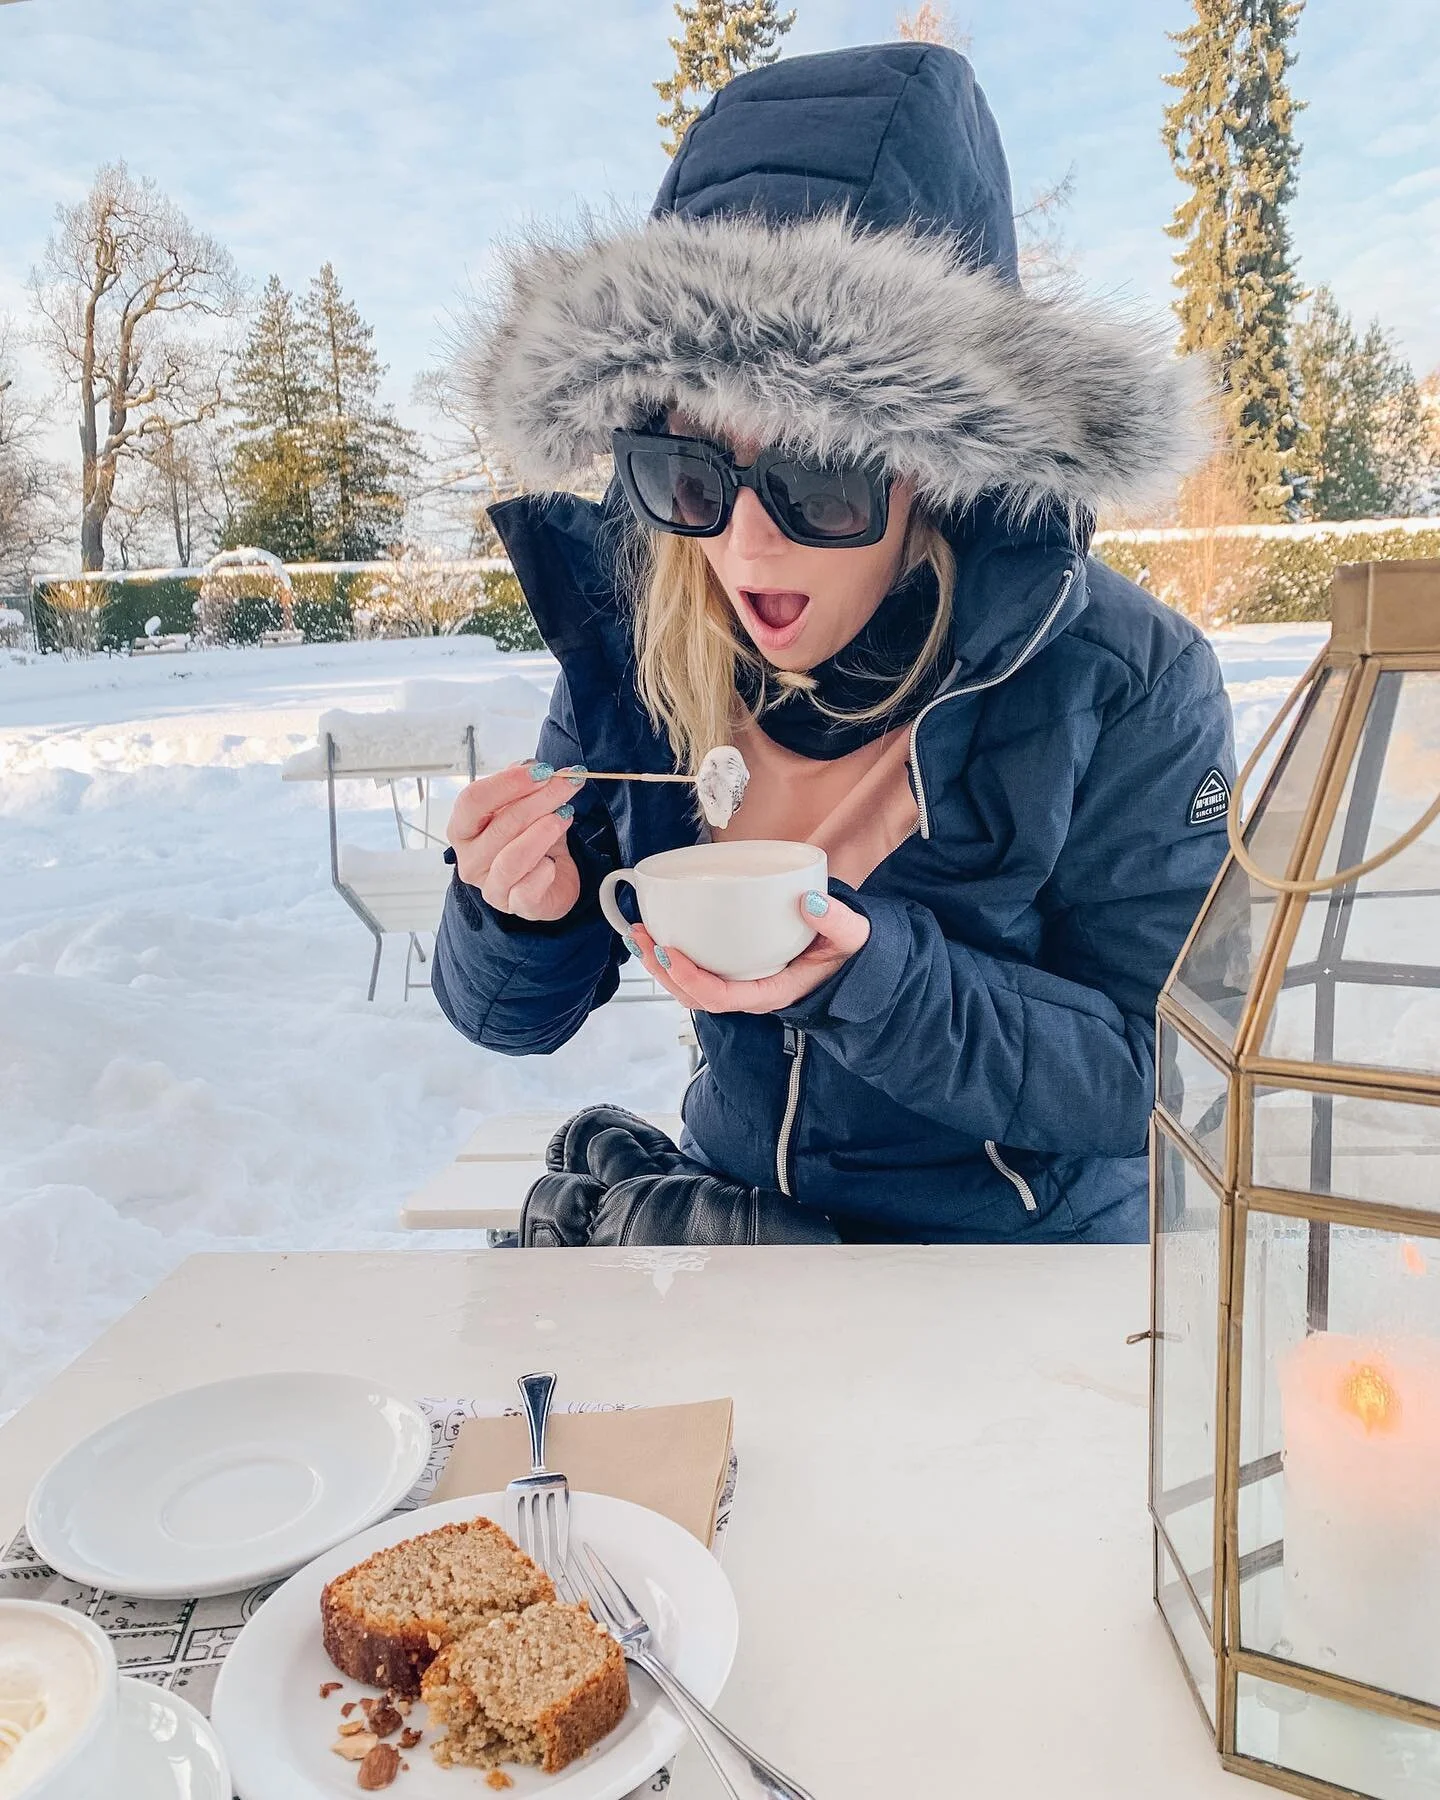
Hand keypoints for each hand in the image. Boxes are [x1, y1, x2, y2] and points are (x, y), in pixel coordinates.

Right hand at [446, 759, 584, 920]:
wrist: (551, 881)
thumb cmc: (531, 840)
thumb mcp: (526, 807)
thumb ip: (524, 786)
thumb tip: (533, 767)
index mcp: (463, 829)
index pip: (473, 801)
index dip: (508, 783)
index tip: (543, 771)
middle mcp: (469, 859)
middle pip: (500, 825)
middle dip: (539, 800)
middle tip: (568, 785)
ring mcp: (489, 886)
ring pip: (512, 857)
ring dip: (543, 832)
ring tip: (565, 817)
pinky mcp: (514, 905)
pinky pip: (526, 890)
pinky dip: (543, 873)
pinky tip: (554, 862)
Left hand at [626, 890, 869, 1014]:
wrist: (857, 958)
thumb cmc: (851, 952)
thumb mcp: (852, 936)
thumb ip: (836, 922)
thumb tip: (809, 902)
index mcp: (772, 991)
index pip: (720, 997)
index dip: (689, 978)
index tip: (667, 950)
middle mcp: (751, 993)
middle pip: (694, 997)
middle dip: (663, 971)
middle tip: (642, 937)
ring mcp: (742, 984)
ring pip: (691, 989)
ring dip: (661, 966)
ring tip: (640, 936)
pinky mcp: (738, 970)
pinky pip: (699, 972)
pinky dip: (675, 958)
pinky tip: (660, 935)